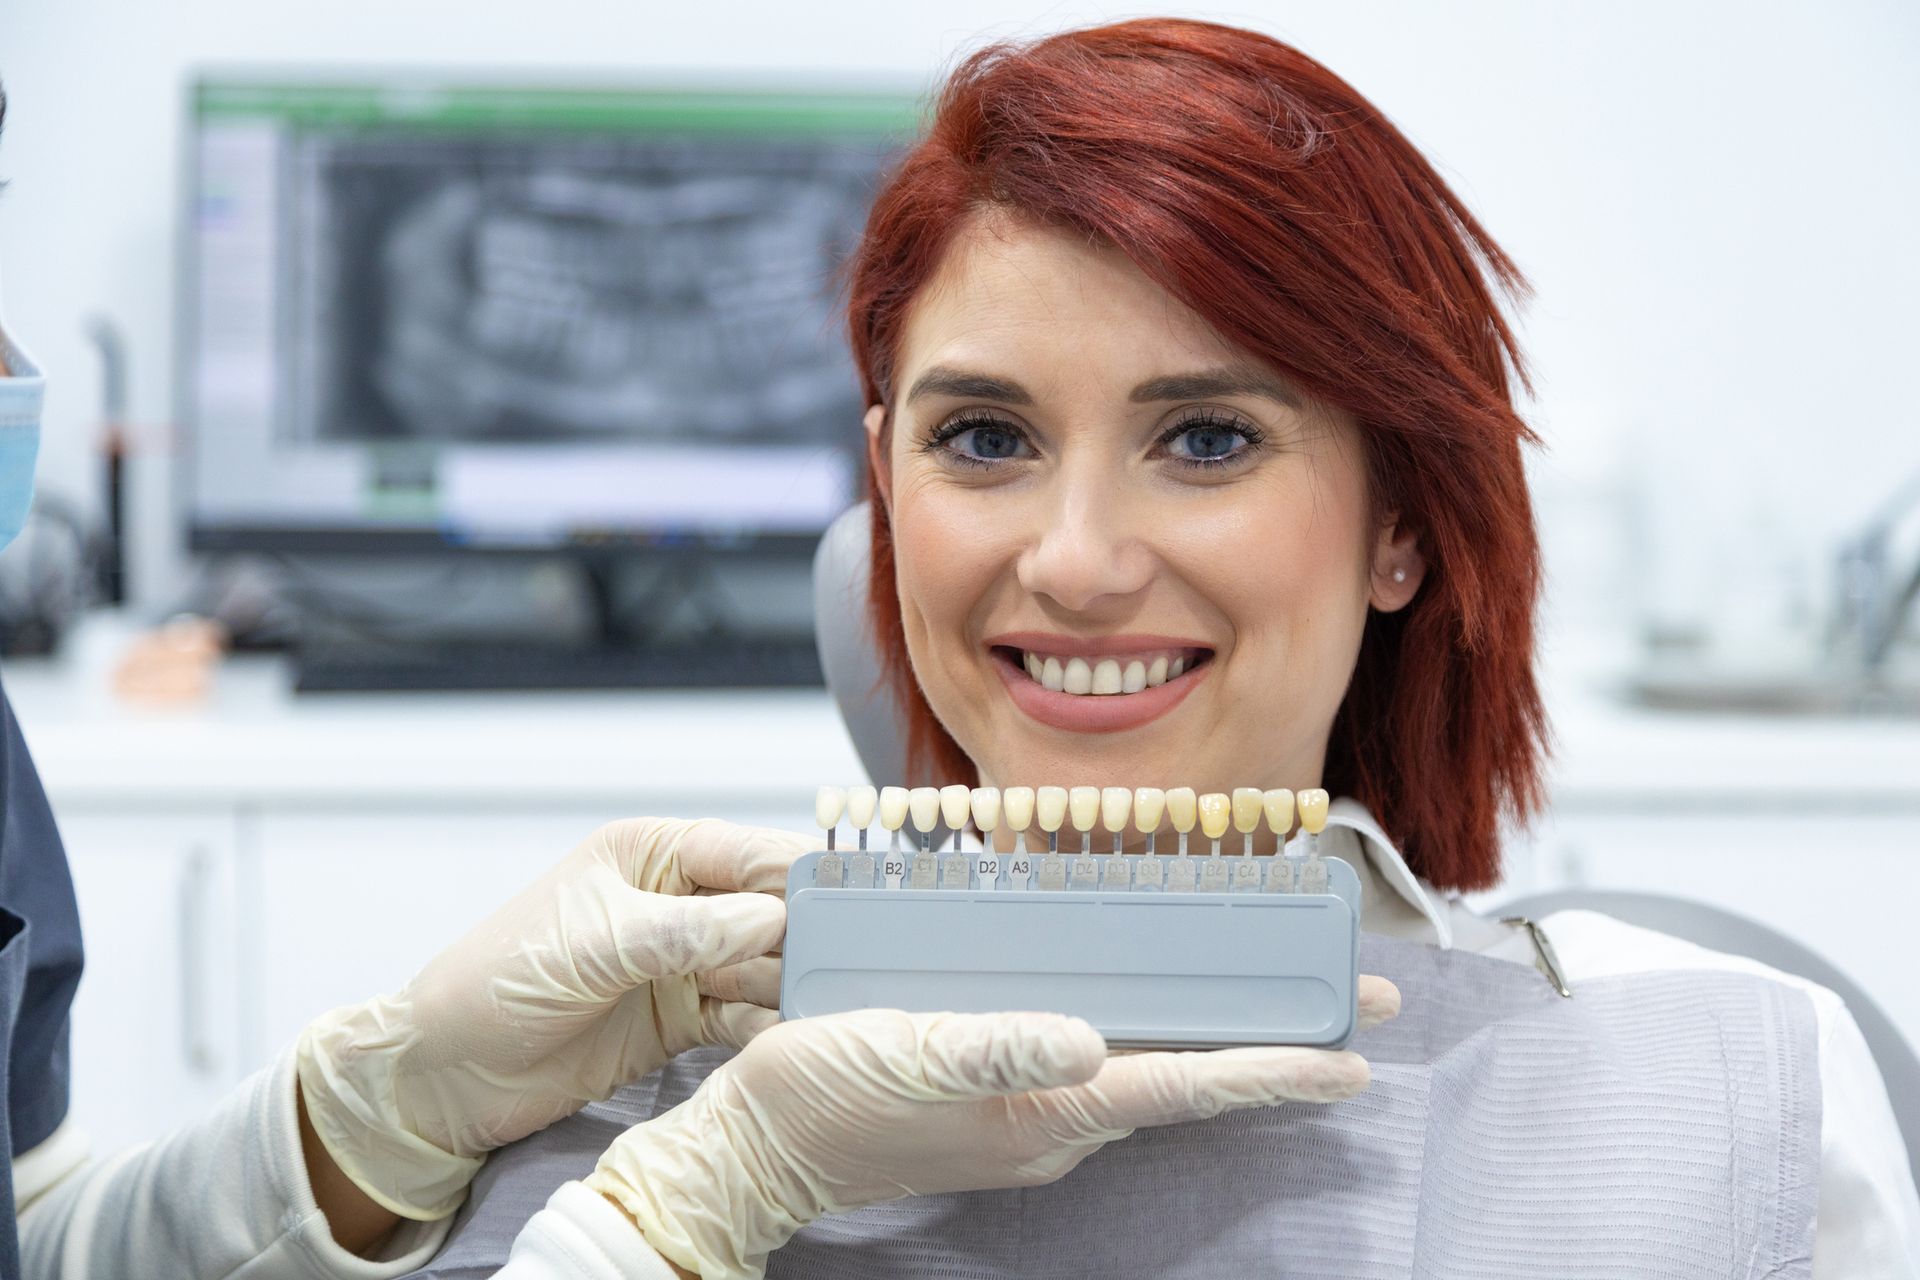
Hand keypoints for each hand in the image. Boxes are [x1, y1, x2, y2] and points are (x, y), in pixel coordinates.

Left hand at [296, 817, 810, 1219]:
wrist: (444, 1075)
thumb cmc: (497, 982)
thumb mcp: (592, 945)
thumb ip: (685, 931)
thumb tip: (774, 918)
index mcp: (651, 853)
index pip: (745, 852)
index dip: (800, 874)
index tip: (857, 898)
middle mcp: (678, 900)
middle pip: (769, 909)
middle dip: (811, 933)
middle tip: (862, 962)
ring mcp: (684, 962)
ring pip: (767, 964)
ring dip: (798, 985)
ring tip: (840, 1007)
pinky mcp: (684, 1019)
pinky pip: (746, 1014)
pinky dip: (771, 1026)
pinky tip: (798, 1042)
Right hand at [586, 977, 1400, 1277]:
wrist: (750, 1148)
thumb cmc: (820, 1099)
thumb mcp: (907, 1054)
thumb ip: (1000, 1048)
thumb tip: (1090, 1043)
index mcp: (1044, 1109)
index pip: (1184, 1085)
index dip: (1274, 1070)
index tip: (1351, 1059)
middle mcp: (1051, 1121)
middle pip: (1186, 1078)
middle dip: (1272, 1046)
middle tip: (1346, 1007)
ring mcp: (1028, 1116)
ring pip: (1148, 1072)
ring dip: (1215, 1039)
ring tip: (1272, 1000)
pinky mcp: (998, 1101)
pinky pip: (1096, 1068)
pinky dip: (1146, 1037)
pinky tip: (1146, 1007)